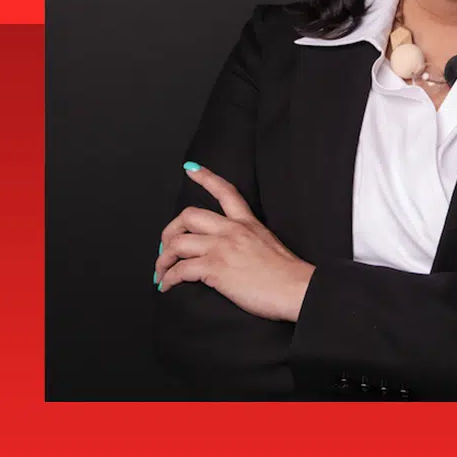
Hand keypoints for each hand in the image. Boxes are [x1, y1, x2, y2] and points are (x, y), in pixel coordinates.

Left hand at [155, 162, 314, 321]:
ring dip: (163, 259)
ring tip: (161, 272)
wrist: (296, 288)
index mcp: (247, 223)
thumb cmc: (287, 274)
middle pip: (189, 216)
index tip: (190, 168)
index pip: (225, 191)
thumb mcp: (269, 244)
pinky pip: (180, 269)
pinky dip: (168, 278)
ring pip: (177, 243)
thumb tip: (233, 252)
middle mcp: (232, 230)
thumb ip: (248, 240)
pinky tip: (167, 286)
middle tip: (166, 247)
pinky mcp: (215, 268)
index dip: (205, 177)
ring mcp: (222, 248)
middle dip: (170, 231)